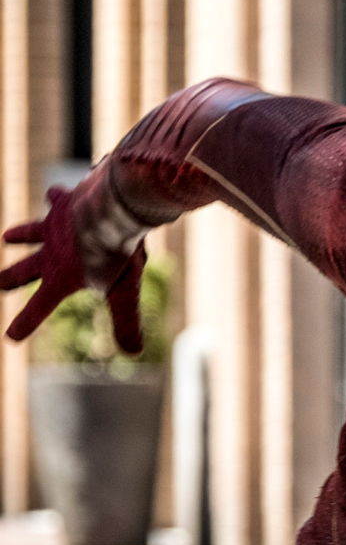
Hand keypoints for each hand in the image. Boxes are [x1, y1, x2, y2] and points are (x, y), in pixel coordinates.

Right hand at [0, 183, 145, 353]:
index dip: (26, 322)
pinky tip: (54, 192)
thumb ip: (125, 322)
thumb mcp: (125, 293)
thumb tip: (133, 352)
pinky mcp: (66, 203)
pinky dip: (55, 197)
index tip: (10, 337)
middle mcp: (51, 253)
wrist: (110, 209)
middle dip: (12, 277)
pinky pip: (57, 199)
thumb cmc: (118, 253)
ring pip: (32, 232)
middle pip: (27, 269)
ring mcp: (55, 226)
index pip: (40, 307)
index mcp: (61, 278)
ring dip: (21, 235)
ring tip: (7, 237)